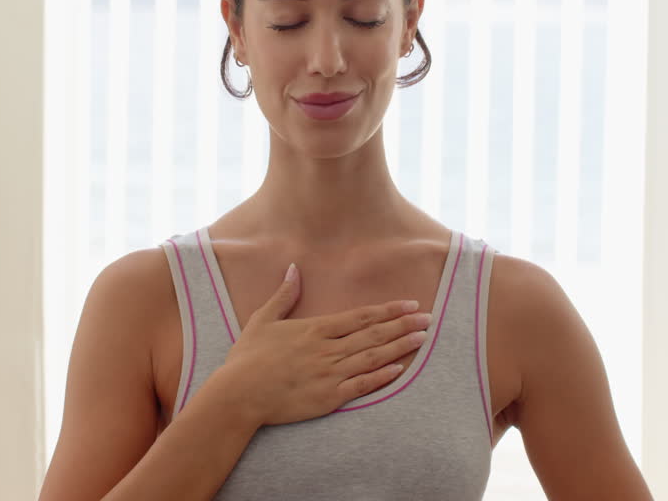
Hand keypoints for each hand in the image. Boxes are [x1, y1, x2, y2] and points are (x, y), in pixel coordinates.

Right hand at [214, 263, 431, 426]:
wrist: (239, 395)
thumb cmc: (248, 358)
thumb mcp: (263, 319)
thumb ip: (283, 295)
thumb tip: (293, 269)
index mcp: (315, 329)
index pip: (360, 317)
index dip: (387, 310)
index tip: (409, 305)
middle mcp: (327, 349)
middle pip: (373, 335)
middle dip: (403, 325)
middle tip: (428, 319)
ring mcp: (330, 374)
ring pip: (373, 357)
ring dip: (399, 347)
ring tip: (422, 338)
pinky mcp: (329, 397)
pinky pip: (361, 385)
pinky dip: (382, 377)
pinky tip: (400, 369)